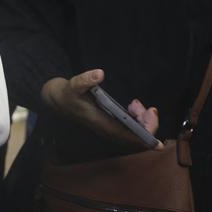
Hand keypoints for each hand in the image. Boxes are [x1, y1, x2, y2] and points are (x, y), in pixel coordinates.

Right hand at [41, 69, 161, 150]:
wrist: (58, 101)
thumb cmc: (68, 94)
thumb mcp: (73, 85)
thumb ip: (85, 80)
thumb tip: (99, 73)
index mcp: (103, 124)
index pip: (130, 136)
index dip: (147, 134)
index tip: (153, 118)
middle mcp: (109, 130)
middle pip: (137, 137)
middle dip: (147, 123)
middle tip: (147, 107)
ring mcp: (111, 128)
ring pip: (135, 132)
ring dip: (142, 119)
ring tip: (136, 103)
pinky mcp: (112, 124)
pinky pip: (131, 127)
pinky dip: (137, 118)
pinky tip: (133, 105)